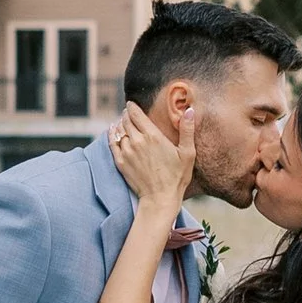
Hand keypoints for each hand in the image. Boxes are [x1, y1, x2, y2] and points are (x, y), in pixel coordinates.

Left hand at [109, 101, 194, 221]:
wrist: (160, 198)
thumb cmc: (177, 177)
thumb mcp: (187, 153)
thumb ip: (187, 130)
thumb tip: (190, 110)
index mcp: (153, 136)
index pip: (136, 113)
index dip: (132, 106)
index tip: (132, 104)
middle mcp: (137, 141)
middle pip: (126, 120)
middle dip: (127, 114)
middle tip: (129, 113)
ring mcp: (126, 152)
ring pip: (118, 130)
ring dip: (120, 124)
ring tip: (123, 122)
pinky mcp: (120, 162)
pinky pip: (111, 142)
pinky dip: (111, 134)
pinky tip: (113, 131)